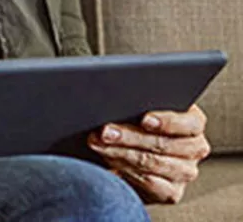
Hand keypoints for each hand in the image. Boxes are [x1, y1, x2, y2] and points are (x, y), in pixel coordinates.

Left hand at [88, 104, 210, 203]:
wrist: (132, 151)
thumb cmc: (136, 120)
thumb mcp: (141, 107)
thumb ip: (138, 102)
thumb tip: (117, 99)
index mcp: (193, 122)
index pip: (189, 123)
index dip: (167, 122)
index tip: (144, 119)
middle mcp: (194, 148)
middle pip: (163, 143)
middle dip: (129, 136)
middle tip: (105, 131)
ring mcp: (185, 172)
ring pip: (152, 162)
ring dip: (120, 152)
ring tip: (97, 143)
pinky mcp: (172, 192)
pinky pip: (149, 182)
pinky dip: (125, 169)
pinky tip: (108, 159)